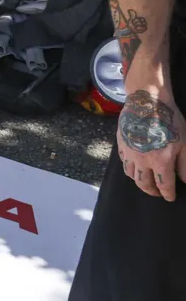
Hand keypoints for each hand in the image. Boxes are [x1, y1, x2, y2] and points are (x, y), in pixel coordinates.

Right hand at [118, 83, 185, 199]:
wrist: (147, 102)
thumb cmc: (170, 121)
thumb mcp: (185, 142)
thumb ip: (185, 164)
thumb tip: (184, 180)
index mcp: (161, 162)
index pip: (164, 185)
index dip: (168, 194)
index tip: (170, 198)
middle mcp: (142, 161)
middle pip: (144, 184)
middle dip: (152, 192)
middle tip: (157, 192)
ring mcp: (129, 153)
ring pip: (131, 175)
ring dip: (139, 181)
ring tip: (145, 180)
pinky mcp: (121, 144)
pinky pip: (124, 162)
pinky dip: (130, 168)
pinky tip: (135, 165)